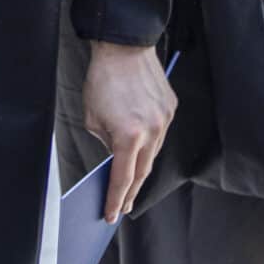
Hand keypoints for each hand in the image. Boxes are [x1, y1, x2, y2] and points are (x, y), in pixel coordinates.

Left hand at [81, 41, 175, 221]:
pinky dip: (149, 145)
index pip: (123, 179)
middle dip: (131, 192)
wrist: (124, 49)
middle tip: (124, 206)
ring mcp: (165, 119)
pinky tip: (140, 151)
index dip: (116, 200)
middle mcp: (152, 130)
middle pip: (143, 171)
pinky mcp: (170, 108)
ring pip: (154, 154)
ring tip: (131, 182)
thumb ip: (106, 143)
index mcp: (129, 136)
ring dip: (141, 168)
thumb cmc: (103, 81)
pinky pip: (160, 135)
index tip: (112, 215)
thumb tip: (115, 156)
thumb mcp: (92, 120)